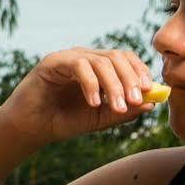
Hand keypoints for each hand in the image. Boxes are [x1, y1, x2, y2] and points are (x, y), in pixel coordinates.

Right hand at [0, 47, 157, 145]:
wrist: (32, 128)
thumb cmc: (65, 120)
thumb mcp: (101, 118)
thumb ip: (124, 111)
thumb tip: (152, 103)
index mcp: (98, 67)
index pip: (125, 58)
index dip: (140, 71)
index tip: (149, 91)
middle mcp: (85, 57)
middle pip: (116, 56)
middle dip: (130, 78)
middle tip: (136, 100)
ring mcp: (68, 58)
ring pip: (100, 61)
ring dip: (114, 84)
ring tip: (118, 107)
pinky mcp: (52, 62)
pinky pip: (79, 66)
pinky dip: (91, 84)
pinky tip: (93, 103)